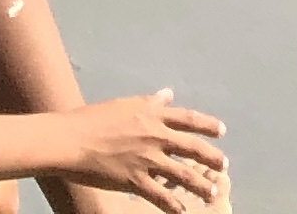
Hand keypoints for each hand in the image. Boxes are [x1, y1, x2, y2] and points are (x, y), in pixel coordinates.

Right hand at [62, 92, 226, 210]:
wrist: (71, 139)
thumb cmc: (93, 119)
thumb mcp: (125, 104)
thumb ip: (150, 102)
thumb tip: (168, 94)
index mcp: (152, 115)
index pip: (188, 119)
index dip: (207, 125)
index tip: (221, 131)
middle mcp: (155, 135)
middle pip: (192, 148)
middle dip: (212, 157)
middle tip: (225, 165)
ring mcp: (146, 159)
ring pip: (182, 174)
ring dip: (200, 184)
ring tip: (212, 192)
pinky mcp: (134, 180)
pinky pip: (160, 195)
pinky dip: (173, 205)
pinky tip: (182, 211)